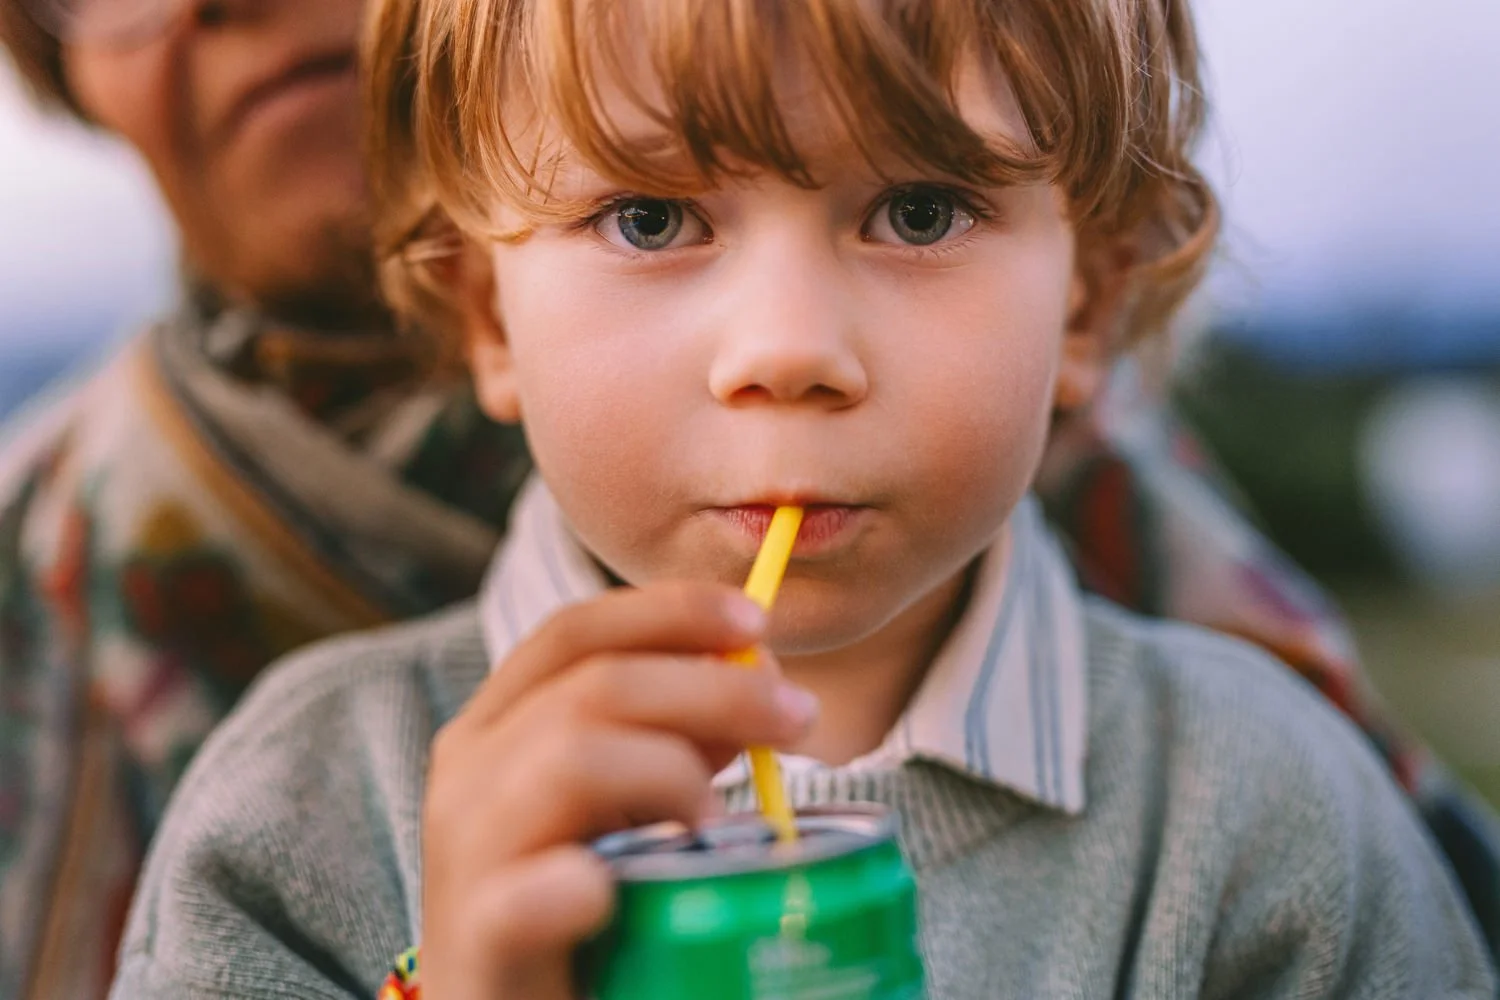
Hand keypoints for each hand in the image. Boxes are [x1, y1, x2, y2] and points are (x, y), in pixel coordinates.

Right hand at [420, 581, 819, 999]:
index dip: (668, 613)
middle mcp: (470, 771)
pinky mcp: (478, 936)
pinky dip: (586, 882)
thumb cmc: (576, 904)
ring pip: (572, 758)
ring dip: (671, 777)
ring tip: (714, 832)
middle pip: (593, 685)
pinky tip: (618, 893)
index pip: (575, 632)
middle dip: (712, 688)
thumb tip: (761, 688)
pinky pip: (529, 890)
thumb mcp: (628, 803)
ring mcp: (465, 851)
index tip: (754, 622)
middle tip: (796, 720)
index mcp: (499, 725)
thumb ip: (678, 742)